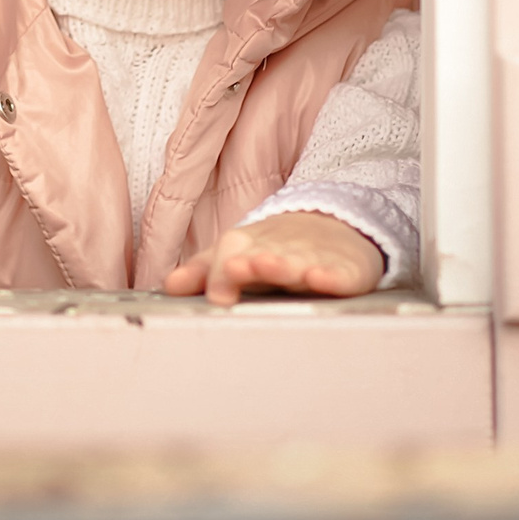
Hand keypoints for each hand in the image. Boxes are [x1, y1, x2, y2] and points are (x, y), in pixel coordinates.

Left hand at [164, 211, 382, 304]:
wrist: (339, 224)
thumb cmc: (279, 248)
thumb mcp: (240, 254)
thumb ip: (206, 271)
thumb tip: (170, 285)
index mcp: (253, 245)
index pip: (232, 250)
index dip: (221, 270)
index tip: (214, 294)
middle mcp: (282, 249)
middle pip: (264, 253)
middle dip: (250, 264)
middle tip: (235, 271)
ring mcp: (316, 258)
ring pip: (299, 261)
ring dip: (283, 265)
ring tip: (269, 267)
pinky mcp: (348, 269)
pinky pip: (341, 273)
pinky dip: (332, 276)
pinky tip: (321, 279)